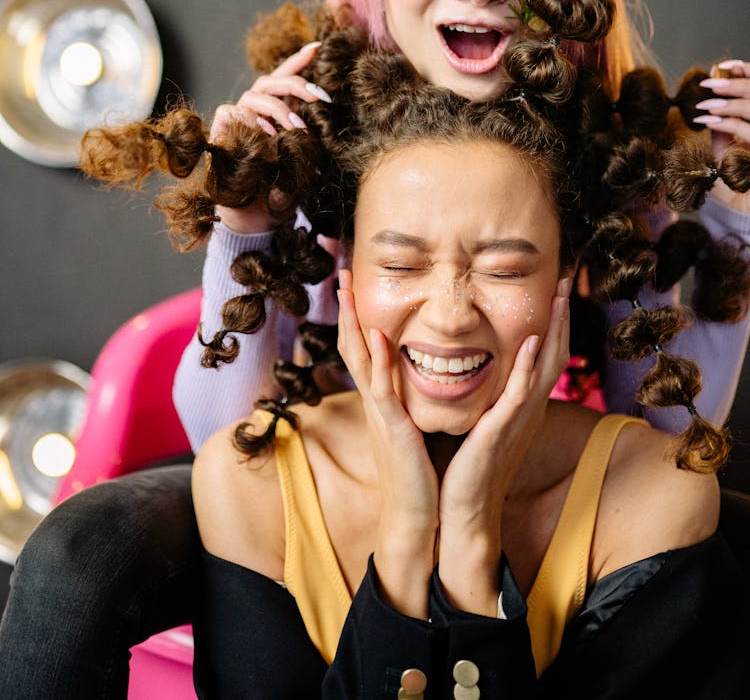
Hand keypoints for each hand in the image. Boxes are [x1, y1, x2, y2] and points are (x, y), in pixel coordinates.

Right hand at [210, 42, 325, 232]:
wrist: (255, 214)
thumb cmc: (281, 184)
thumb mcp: (302, 154)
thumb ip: (308, 132)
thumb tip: (327, 110)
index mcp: (274, 109)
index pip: (285, 77)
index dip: (299, 60)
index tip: (318, 47)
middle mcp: (254, 108)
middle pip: (271, 80)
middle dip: (297, 83)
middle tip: (320, 96)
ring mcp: (236, 116)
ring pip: (256, 95)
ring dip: (280, 108)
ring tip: (298, 127)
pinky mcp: (220, 128)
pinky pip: (233, 112)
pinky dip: (253, 121)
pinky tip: (268, 135)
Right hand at [337, 270, 437, 617]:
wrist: (416, 517)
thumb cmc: (419, 473)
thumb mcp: (414, 427)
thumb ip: (412, 400)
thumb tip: (423, 375)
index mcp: (383, 399)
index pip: (365, 348)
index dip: (358, 315)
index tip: (355, 284)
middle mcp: (375, 401)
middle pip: (353, 344)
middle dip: (348, 307)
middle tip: (341, 272)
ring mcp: (380, 413)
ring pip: (360, 357)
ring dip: (354, 321)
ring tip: (348, 288)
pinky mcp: (392, 428)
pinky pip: (380, 388)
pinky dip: (377, 360)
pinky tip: (377, 335)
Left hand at [436, 277, 571, 614]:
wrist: (463, 513)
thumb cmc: (468, 468)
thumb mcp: (482, 420)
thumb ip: (488, 394)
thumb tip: (477, 365)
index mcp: (522, 404)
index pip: (544, 353)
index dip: (553, 319)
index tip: (556, 285)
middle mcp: (528, 408)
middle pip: (554, 352)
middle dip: (562, 314)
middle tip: (569, 277)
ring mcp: (520, 419)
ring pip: (545, 366)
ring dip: (554, 329)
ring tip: (560, 295)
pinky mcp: (502, 432)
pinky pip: (521, 395)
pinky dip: (529, 367)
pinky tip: (531, 342)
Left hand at [695, 60, 749, 212]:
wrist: (747, 210)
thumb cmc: (738, 181)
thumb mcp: (727, 148)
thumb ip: (724, 125)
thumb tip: (712, 101)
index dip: (747, 71)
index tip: (724, 66)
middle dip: (735, 84)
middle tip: (708, 83)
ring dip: (730, 102)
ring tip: (705, 103)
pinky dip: (728, 121)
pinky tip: (710, 119)